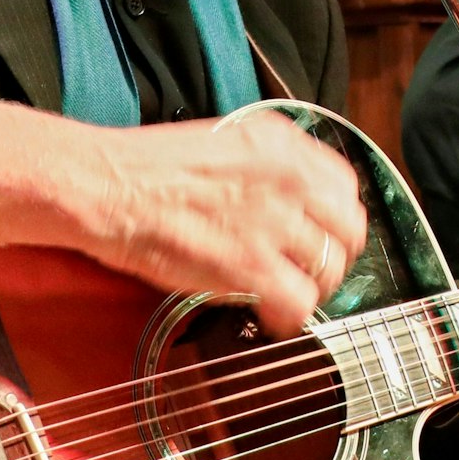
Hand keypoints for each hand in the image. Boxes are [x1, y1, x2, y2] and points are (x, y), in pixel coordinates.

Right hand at [0, 104, 368, 337]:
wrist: (110, 186)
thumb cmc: (149, 166)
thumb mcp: (225, 141)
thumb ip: (267, 164)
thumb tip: (288, 195)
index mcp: (283, 144)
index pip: (346, 185)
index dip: (338, 216)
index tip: (325, 231)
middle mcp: (290, 179)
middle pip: (348, 230)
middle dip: (335, 255)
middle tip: (312, 269)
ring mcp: (275, 223)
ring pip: (328, 270)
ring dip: (312, 288)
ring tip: (286, 294)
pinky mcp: (253, 266)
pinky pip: (300, 304)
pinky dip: (290, 318)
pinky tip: (271, 318)